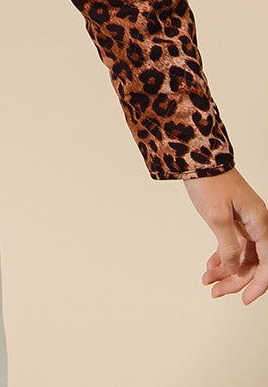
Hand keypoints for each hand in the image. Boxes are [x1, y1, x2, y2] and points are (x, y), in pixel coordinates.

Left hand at [183, 167, 267, 303]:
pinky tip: (210, 266)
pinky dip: (221, 256)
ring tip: (207, 280)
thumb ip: (228, 246)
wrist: (197, 158)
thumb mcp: (217, 217)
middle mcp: (256, 224)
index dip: (257, 285)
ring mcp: (245, 221)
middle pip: (253, 262)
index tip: (245, 300)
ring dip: (225, 270)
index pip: (266, 264)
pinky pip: (232, 245)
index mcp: (259, 223)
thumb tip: (234, 268)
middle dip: (235, 280)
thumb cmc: (209, 182)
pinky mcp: (233, 218)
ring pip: (241, 255)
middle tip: (215, 292)